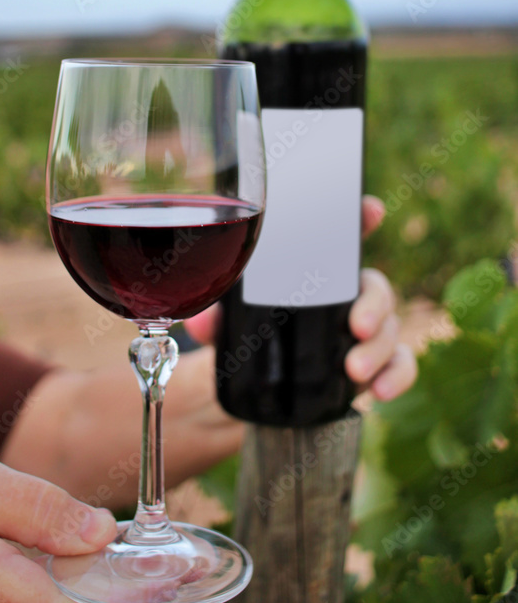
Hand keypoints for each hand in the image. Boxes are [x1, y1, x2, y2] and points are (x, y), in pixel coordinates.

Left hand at [185, 195, 416, 402]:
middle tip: (356, 326)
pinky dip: (397, 376)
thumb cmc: (248, 336)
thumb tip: (203, 321)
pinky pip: (400, 364)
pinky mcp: (374, 364)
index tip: (372, 210)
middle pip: (374, 286)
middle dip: (373, 303)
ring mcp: (364, 329)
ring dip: (379, 348)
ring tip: (355, 371)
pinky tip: (380, 392)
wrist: (252, 386)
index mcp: (315, 271)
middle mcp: (346, 294)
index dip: (359, 218)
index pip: (341, 237)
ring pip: (389, 326)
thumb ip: (214, 320)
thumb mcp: (228, 325)